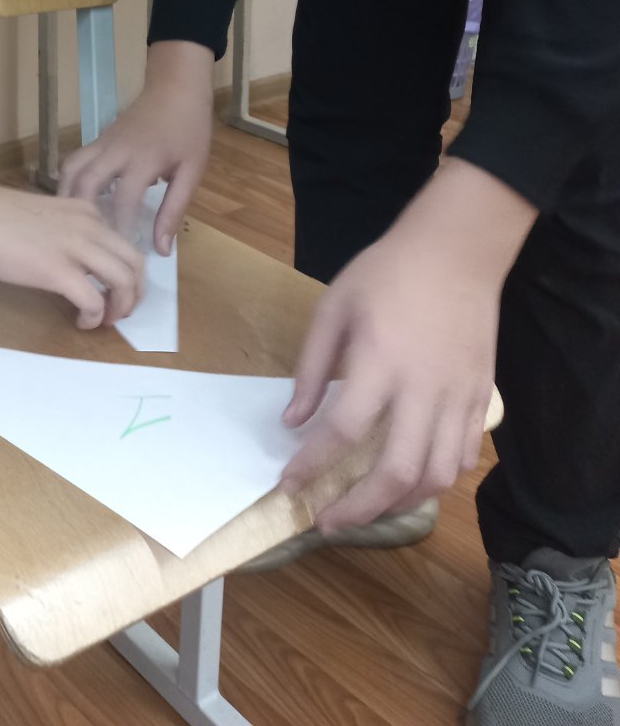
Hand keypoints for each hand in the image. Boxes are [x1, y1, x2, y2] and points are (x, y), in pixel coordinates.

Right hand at [0, 182, 145, 327]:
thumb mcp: (50, 216)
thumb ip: (69, 232)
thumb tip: (75, 261)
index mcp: (88, 213)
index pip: (124, 243)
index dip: (127, 272)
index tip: (114, 289)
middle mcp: (91, 227)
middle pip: (135, 263)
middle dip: (135, 293)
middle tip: (120, 310)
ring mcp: (77, 249)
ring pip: (123, 281)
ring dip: (120, 307)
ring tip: (105, 320)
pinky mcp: (59, 271)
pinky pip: (93, 300)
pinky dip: (94, 317)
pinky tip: (82, 321)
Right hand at [58, 40, 214, 253]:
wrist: (176, 88)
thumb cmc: (189, 131)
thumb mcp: (191, 171)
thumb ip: (174, 209)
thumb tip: (162, 248)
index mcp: (144, 159)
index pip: (123, 199)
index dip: (119, 229)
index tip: (118, 253)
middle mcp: (116, 150)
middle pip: (86, 182)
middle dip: (82, 214)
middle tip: (85, 241)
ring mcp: (103, 142)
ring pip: (72, 168)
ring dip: (68, 196)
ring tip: (71, 223)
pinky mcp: (98, 138)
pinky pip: (75, 161)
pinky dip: (70, 181)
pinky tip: (76, 200)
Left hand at [279, 160, 536, 530]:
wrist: (456, 251)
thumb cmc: (386, 272)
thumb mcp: (334, 307)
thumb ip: (312, 368)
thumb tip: (293, 421)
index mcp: (380, 363)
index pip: (341, 432)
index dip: (311, 466)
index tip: (288, 487)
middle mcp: (423, 390)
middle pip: (396, 473)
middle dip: (358, 508)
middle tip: (328, 520)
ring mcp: (458, 398)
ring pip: (437, 476)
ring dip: (399, 504)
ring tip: (368, 507)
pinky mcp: (481, 398)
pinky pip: (465, 456)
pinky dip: (438, 478)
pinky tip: (413, 478)